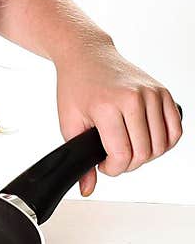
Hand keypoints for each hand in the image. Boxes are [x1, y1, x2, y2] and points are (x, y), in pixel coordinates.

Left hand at [55, 39, 181, 195]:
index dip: (112, 169)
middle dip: (128, 164)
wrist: (87, 54)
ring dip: (146, 155)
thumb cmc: (76, 86)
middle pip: (144, 154)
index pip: (121, 155)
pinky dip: (165, 143)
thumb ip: (80, 158)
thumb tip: (87, 188)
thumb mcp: (69, 122)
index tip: (103, 164)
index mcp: (107, 106)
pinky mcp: (163, 92)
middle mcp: (133, 98)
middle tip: (114, 156)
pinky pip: (175, 130)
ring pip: (161, 146)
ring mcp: (151, 93)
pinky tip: (146, 140)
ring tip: (128, 147)